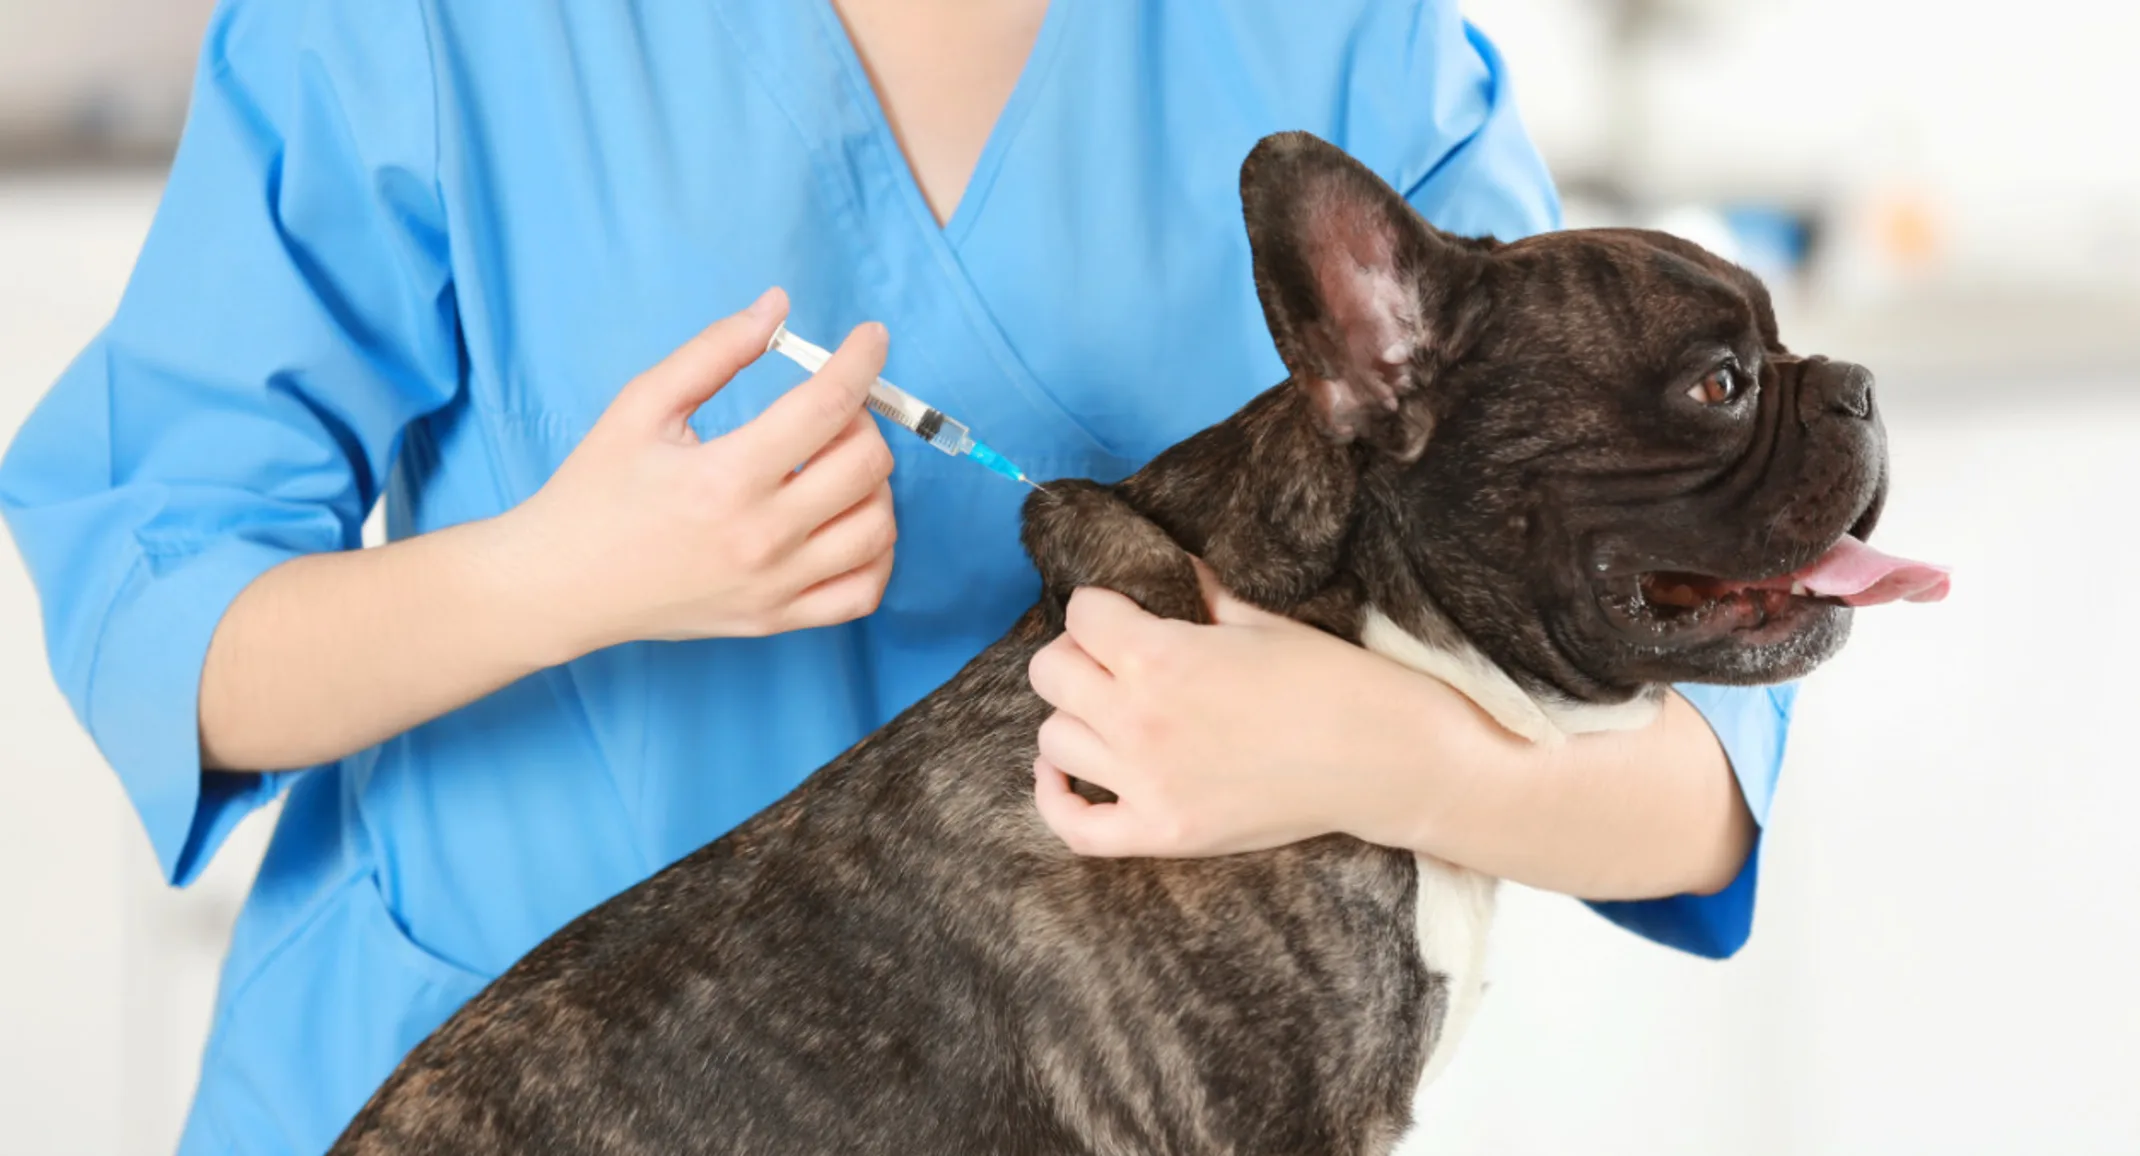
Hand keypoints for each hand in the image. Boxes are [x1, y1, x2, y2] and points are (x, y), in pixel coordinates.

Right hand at [507, 287, 898, 656]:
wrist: (562, 583)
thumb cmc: (597, 489)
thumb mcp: (642, 405)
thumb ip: (714, 350)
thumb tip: (778, 307)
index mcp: (726, 476)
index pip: (827, 406)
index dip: (862, 360)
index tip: (872, 337)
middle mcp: (761, 537)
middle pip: (866, 465)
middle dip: (863, 419)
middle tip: (831, 409)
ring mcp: (775, 586)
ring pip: (878, 527)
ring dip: (874, 483)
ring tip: (834, 464)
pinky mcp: (776, 619)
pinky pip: (866, 591)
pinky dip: (877, 551)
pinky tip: (847, 520)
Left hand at [1027, 561, 1464, 856]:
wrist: (1383, 759)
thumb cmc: (1330, 680)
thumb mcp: (1259, 621)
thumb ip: (1198, 596)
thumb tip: (1168, 570)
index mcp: (1160, 656)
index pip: (1082, 614)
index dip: (1102, 606)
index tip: (1123, 613)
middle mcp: (1138, 719)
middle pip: (1051, 672)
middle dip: (1078, 655)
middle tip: (1114, 660)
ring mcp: (1145, 783)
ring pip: (1054, 740)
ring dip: (1076, 719)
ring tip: (1110, 712)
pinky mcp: (1161, 833)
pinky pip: (1074, 826)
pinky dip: (1054, 798)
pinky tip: (1062, 772)